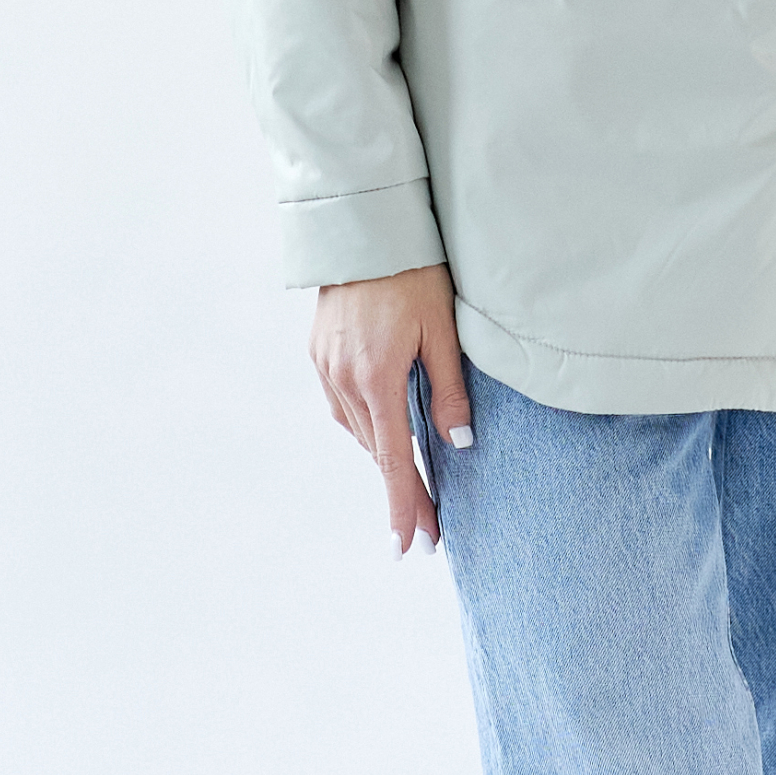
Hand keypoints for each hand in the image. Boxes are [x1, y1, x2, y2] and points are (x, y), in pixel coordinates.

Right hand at [310, 263, 470, 558]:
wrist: (363, 228)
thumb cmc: (413, 274)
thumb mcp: (443, 330)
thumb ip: (450, 389)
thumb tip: (458, 441)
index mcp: (376, 378)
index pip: (391, 460)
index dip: (403, 506)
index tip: (409, 546)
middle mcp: (343, 379)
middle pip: (374, 451)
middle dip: (401, 490)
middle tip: (430, 528)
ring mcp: (324, 366)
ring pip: (357, 430)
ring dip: (382, 455)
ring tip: (411, 482)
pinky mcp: (318, 353)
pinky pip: (342, 405)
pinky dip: (365, 424)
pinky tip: (383, 426)